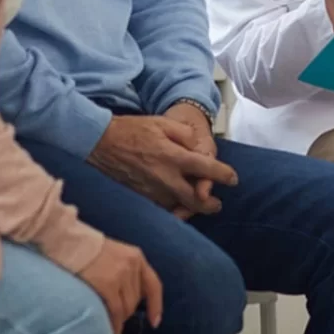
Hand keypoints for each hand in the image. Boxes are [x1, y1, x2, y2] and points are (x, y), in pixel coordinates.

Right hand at [79, 237, 162, 333]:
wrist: (72, 244)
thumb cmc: (91, 251)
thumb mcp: (117, 255)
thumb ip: (128, 271)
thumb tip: (134, 299)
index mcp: (136, 256)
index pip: (153, 285)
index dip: (155, 305)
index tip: (155, 321)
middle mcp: (132, 264)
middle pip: (137, 300)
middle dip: (128, 311)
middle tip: (116, 316)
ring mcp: (121, 274)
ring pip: (128, 308)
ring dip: (121, 318)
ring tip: (111, 320)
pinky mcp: (109, 284)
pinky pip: (117, 311)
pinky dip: (116, 324)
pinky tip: (112, 330)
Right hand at [88, 115, 236, 215]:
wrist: (100, 143)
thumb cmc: (132, 130)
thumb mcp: (162, 123)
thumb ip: (184, 135)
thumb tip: (197, 148)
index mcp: (173, 157)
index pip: (206, 169)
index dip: (223, 175)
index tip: (233, 179)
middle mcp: (164, 178)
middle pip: (195, 200)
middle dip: (210, 205)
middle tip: (217, 205)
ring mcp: (151, 192)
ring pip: (178, 208)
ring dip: (191, 210)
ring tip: (199, 207)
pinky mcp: (139, 198)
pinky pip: (160, 209)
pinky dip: (171, 210)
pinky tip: (175, 208)